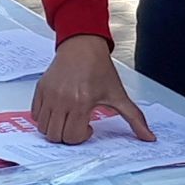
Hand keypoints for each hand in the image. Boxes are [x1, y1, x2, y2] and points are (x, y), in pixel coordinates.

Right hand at [30, 35, 152, 145]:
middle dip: (67, 136)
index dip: (81, 137)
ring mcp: (49, 94)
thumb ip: (135, 119)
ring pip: (43, 128)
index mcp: (81, 102)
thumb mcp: (118, 95)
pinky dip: (44, 118)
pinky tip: (58, 111)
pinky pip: (35, 115)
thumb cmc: (99, 69)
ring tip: (67, 118)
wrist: (83, 46)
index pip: (73, 136)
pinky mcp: (40, 89)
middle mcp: (62, 99)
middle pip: (56, 135)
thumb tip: (149, 137)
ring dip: (55, 128)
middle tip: (76, 125)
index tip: (88, 127)